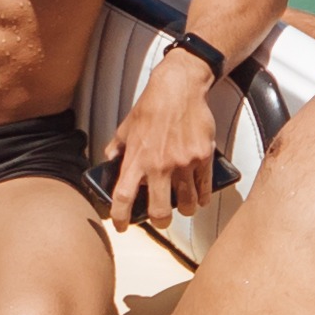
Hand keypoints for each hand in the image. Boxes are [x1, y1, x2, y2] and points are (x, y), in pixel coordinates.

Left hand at [105, 48, 229, 226]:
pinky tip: (199, 197)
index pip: (123, 197)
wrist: (179, 88)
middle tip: (160, 219)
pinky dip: (202, 197)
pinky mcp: (203, 157)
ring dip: (185, 210)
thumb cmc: (152, 105)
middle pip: (160, 210)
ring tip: (184, 207)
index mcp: (137, 159)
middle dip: (160, 221)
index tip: (122, 226)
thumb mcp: (126, 126)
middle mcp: (160, 165)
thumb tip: (109, 160)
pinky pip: (204, 188)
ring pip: (187, 204)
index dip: (121, 217)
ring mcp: (184, 163)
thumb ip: (117, 147)